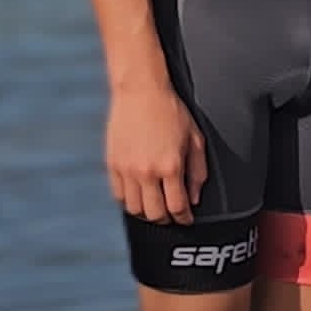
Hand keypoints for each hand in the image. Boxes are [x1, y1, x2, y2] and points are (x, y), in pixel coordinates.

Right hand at [105, 83, 207, 222]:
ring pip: (134, 209)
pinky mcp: (112, 164)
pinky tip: (139, 195)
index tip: (187, 219)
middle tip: (172, 215)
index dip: (184, 218)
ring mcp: (127, 169)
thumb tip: (194, 198)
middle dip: (166, 219)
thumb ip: (198, 171)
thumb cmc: (171, 111)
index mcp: (171, 166)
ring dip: (147, 212)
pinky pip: (119, 195)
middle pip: (155, 214)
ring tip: (155, 206)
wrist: (140, 91)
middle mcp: (147, 172)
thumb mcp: (195, 139)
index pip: (177, 207)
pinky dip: (130, 201)